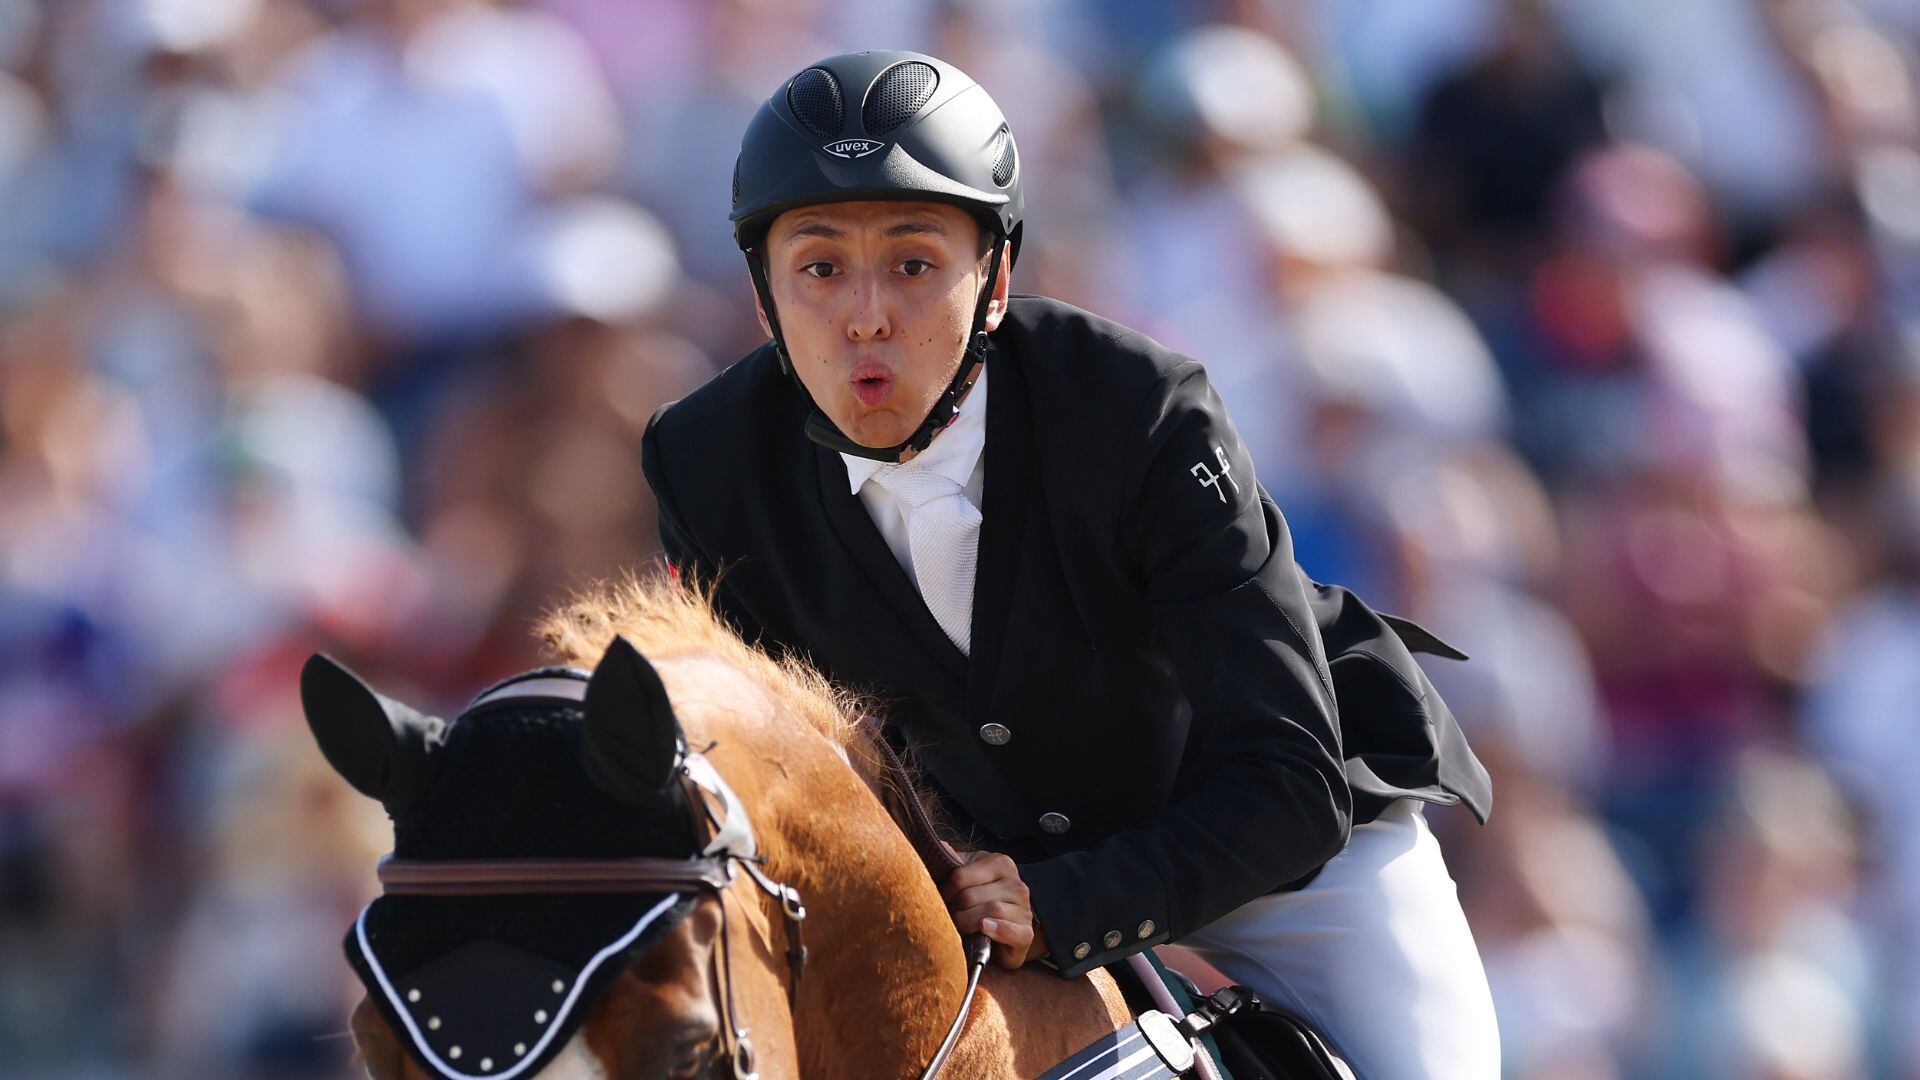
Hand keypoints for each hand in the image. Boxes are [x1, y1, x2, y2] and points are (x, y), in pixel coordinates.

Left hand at [940, 851, 1045, 968]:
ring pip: (988, 911)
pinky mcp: (1026, 933)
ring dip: (965, 923)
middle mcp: (1016, 884)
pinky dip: (996, 930)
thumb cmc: (979, 899)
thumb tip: (941, 844)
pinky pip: (1010, 931)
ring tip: (956, 928)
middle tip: (943, 917)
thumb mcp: (967, 875)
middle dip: (951, 910)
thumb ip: (954, 862)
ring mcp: (1024, 909)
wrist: (1004, 929)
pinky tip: (984, 929)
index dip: (943, 891)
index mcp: (1000, 864)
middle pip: (970, 897)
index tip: (937, 900)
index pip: (960, 876)